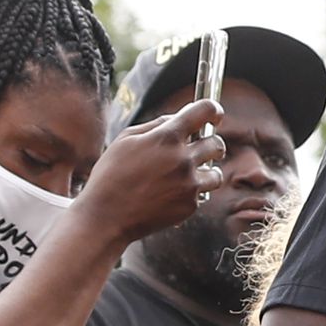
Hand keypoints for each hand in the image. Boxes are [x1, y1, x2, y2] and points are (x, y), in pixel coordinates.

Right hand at [77, 98, 224, 245]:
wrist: (107, 216)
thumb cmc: (112, 175)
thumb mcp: (126, 140)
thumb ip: (156, 125)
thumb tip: (178, 118)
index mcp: (166, 137)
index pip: (204, 111)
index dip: (213, 109)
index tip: (214, 113)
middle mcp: (183, 159)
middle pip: (217, 144)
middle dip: (211, 144)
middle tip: (201, 148)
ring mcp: (189, 184)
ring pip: (216, 173)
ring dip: (206, 171)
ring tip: (187, 174)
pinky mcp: (190, 206)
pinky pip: (200, 194)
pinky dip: (189, 193)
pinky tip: (169, 193)